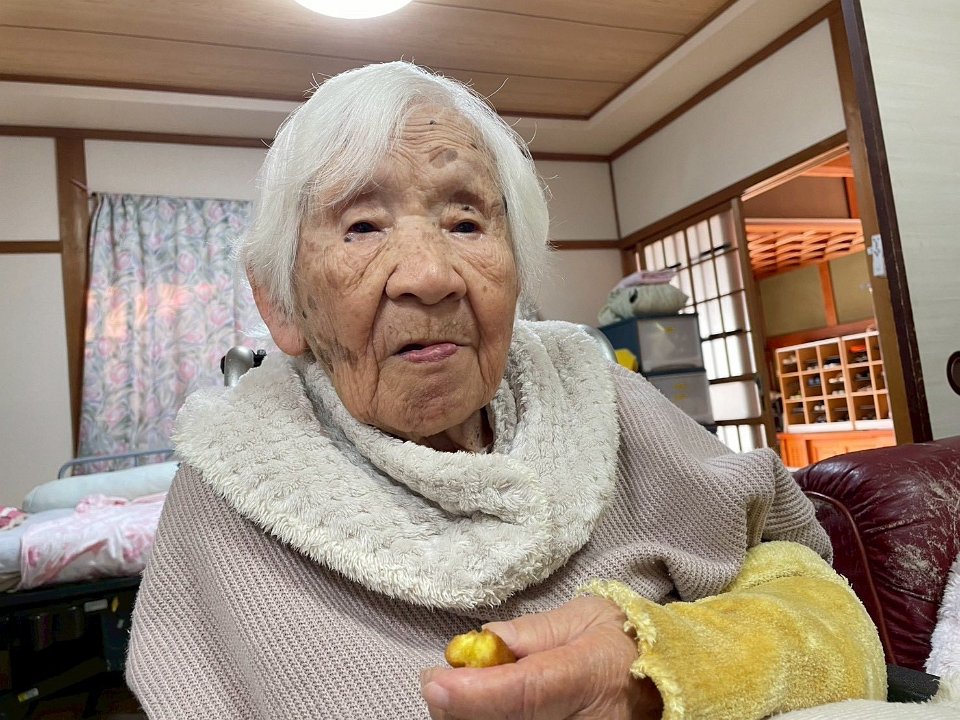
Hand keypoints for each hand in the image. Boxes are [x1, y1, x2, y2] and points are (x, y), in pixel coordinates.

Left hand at [420, 596, 662, 718]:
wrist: (668, 682)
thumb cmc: (625, 642)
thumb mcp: (586, 617)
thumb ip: (534, 631)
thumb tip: (486, 639)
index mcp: (587, 676)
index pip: (523, 693)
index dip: (474, 692)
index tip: (434, 680)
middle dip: (459, 707)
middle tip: (440, 680)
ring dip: (470, 715)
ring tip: (466, 690)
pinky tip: (487, 704)